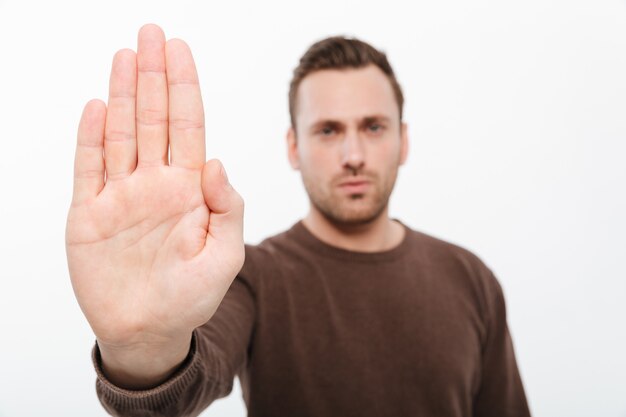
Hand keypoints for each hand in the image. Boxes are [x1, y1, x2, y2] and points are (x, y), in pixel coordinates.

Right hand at [65, 24, 243, 387]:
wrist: (150, 332)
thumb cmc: (193, 297)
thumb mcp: (226, 256)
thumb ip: (229, 207)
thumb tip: (217, 159)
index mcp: (189, 190)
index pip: (188, 127)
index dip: (184, 88)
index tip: (181, 50)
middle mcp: (155, 184)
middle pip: (154, 118)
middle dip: (154, 76)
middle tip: (152, 34)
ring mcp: (121, 196)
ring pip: (121, 133)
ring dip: (122, 94)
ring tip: (126, 56)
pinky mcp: (89, 215)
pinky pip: (88, 168)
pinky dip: (91, 138)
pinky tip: (96, 105)